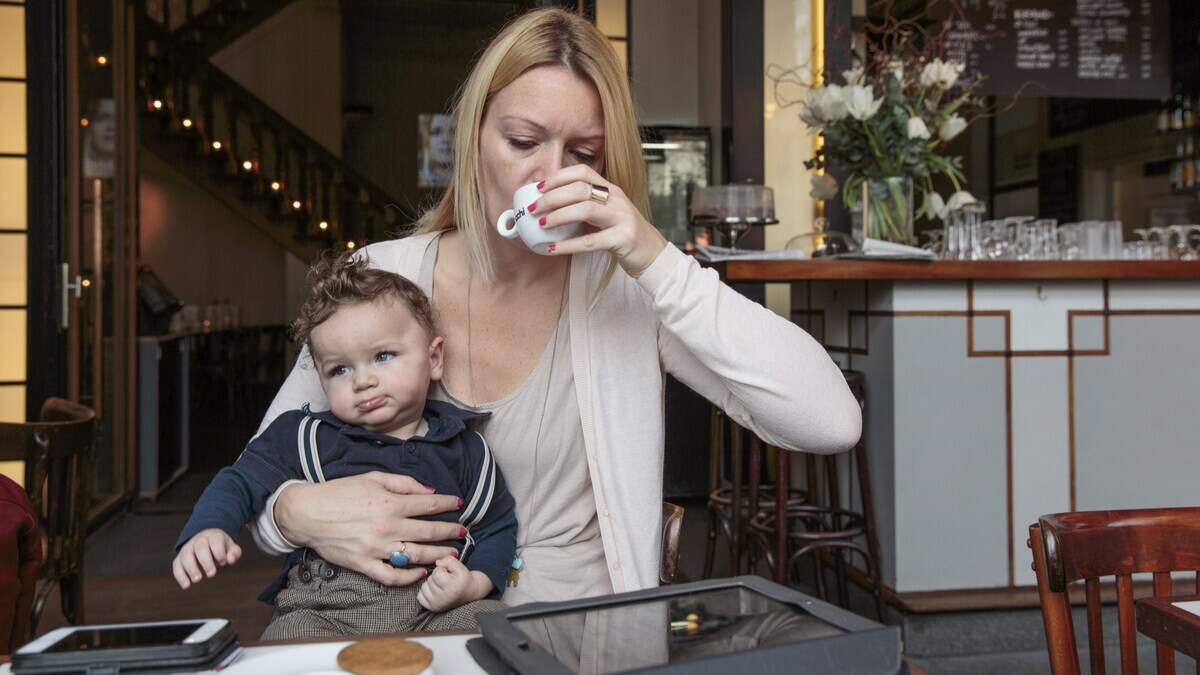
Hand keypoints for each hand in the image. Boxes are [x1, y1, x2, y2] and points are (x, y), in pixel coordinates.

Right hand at [173, 529, 240, 588]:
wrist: (206, 541)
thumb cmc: (221, 547)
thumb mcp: (231, 548)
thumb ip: (234, 553)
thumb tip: (230, 560)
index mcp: (213, 536)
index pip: (215, 540)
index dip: (219, 551)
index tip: (223, 562)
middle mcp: (199, 540)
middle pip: (200, 548)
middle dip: (205, 561)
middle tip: (212, 574)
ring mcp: (187, 548)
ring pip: (186, 555)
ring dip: (191, 568)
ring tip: (197, 580)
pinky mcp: (180, 558)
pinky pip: (176, 565)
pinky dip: (180, 575)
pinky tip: (186, 585)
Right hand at [274, 472, 465, 586]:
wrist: (307, 513)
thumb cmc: (339, 492)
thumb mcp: (372, 478)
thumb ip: (403, 483)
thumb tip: (430, 492)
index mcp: (390, 503)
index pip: (430, 506)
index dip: (449, 505)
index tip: (459, 504)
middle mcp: (388, 527)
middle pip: (429, 532)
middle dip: (450, 531)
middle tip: (463, 532)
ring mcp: (377, 548)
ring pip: (417, 556)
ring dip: (438, 555)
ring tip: (451, 554)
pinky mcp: (364, 564)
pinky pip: (393, 576)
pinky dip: (410, 577)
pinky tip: (421, 573)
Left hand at [416, 556, 491, 611]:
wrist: (469, 593)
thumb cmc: (464, 579)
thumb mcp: (460, 566)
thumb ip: (449, 560)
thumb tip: (437, 562)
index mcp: (452, 588)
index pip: (436, 573)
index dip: (442, 569)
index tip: (449, 573)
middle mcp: (444, 598)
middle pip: (430, 580)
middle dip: (437, 577)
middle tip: (447, 580)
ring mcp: (437, 605)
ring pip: (424, 587)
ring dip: (431, 584)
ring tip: (441, 586)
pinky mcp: (432, 608)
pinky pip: (420, 596)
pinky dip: (426, 592)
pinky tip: (435, 591)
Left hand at [535, 165, 667, 276]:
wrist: (652, 253)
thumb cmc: (622, 234)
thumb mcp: (606, 214)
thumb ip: (584, 207)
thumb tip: (548, 207)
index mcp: (611, 190)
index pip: (583, 172)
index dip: (559, 177)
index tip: (539, 187)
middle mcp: (617, 200)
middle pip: (580, 189)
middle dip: (552, 197)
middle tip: (533, 208)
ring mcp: (622, 218)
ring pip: (586, 209)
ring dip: (559, 216)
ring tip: (541, 224)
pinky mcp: (623, 239)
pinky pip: (591, 241)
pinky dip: (568, 245)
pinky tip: (552, 248)